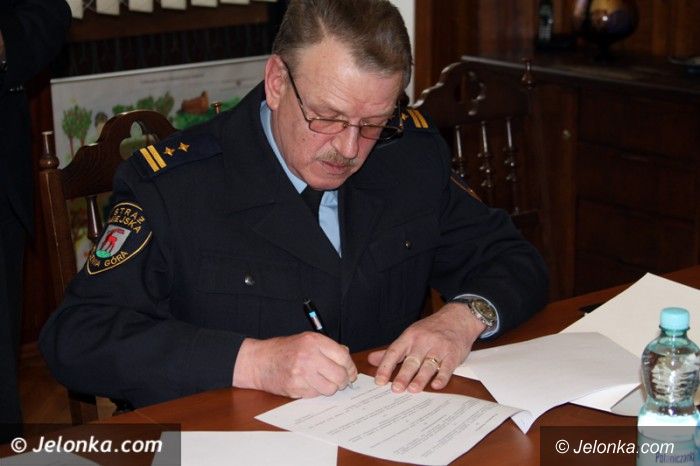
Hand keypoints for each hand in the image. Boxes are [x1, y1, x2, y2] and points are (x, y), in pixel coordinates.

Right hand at [233, 332, 357, 397]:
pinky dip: (316, 392)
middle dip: (344, 381)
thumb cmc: (283, 350)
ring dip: (330, 388)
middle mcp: (308, 356)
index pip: (343, 357)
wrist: (259, 361)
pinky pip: (316, 395)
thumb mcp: (306, 340)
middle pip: (339, 375)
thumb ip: (327, 347)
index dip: (350, 367)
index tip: (350, 372)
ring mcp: (301, 373)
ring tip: (325, 383)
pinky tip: (310, 385)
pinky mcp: (295, 388)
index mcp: (313, 341)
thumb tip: (346, 356)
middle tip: (341, 381)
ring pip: (330, 388)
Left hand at [368, 302, 484, 392]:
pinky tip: (436, 385)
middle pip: (411, 360)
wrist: (458, 318)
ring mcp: (439, 347)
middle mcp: (423, 341)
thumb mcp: (410, 335)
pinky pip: (447, 366)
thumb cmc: (431, 330)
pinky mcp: (453, 353)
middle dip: (403, 375)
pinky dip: (442, 377)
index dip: (385, 366)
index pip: (394, 352)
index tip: (379, 381)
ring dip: (421, 378)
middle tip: (396, 388)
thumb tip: (371, 360)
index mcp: (409, 337)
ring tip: (413, 389)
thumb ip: (392, 351)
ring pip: (428, 364)